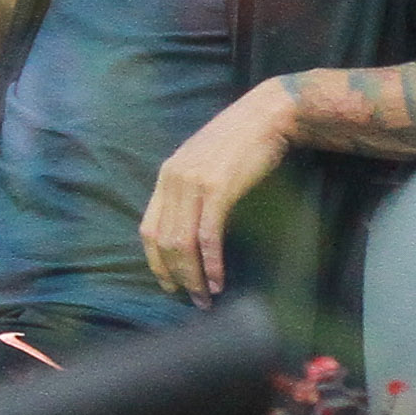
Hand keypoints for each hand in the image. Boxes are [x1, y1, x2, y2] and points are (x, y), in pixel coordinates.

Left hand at [139, 80, 293, 305]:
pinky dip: (211, 263)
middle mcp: (173, 181)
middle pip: (164, 242)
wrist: (268, 114)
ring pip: (183, 243)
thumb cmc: (240, 141)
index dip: (156, 261)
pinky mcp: (217, 189)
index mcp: (165, 176)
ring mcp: (193, 185)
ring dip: (193, 276)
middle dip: (175, 276)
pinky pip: (207, 236)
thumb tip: (188, 226)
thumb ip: (189, 190)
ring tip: (204, 297)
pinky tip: (217, 280)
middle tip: (189, 299)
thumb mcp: (202, 163)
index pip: (148, 229)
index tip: (168, 283)